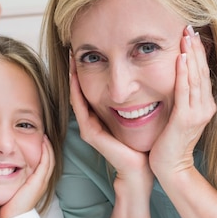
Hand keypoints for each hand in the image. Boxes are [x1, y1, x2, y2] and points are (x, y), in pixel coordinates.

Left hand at [0, 136, 54, 217]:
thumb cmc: (8, 206)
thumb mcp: (12, 189)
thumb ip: (11, 179)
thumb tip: (1, 169)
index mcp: (36, 183)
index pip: (44, 164)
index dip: (44, 152)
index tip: (40, 141)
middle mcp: (42, 182)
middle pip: (50, 160)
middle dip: (48, 147)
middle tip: (44, 136)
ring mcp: (41, 182)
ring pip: (50, 160)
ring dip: (48, 148)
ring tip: (45, 137)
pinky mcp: (38, 182)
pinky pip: (45, 164)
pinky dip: (46, 153)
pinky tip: (43, 144)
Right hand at [69, 54, 153, 195]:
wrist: (141, 169)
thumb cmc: (143, 144)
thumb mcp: (139, 116)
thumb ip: (136, 101)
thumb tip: (144, 79)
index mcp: (101, 117)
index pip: (90, 89)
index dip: (87, 71)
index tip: (89, 50)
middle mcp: (91, 121)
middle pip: (80, 91)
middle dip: (76, 70)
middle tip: (74, 48)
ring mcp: (88, 128)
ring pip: (77, 97)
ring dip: (73, 77)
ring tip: (72, 58)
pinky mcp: (90, 134)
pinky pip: (80, 109)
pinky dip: (77, 92)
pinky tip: (76, 78)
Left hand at [149, 26, 216, 181]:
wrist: (172, 169)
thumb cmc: (171, 143)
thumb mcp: (179, 116)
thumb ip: (181, 98)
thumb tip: (176, 79)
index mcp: (204, 105)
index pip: (202, 73)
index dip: (198, 53)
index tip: (191, 34)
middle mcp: (205, 107)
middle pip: (201, 71)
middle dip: (195, 48)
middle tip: (189, 26)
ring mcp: (197, 113)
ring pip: (195, 77)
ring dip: (190, 54)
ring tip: (186, 35)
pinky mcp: (186, 120)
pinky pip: (185, 92)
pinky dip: (183, 73)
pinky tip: (181, 58)